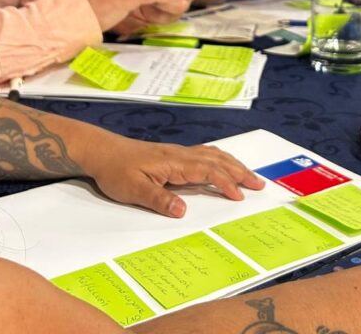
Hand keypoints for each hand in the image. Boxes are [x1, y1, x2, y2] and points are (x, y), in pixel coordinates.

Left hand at [83, 135, 264, 216]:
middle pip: (217, 160)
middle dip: (239, 171)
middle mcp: (179, 155)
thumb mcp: (133, 189)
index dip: (226, 182)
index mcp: (174, 163)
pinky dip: (220, 159)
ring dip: (232, 164)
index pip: (208, 171)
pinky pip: (204, 154)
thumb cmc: (115, 170)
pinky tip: (222, 163)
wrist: (101, 150)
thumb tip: (183, 210)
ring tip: (248, 174)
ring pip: (212, 155)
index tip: (240, 195)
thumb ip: (159, 199)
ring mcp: (177, 154)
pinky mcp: (172, 155)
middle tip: (259, 183)